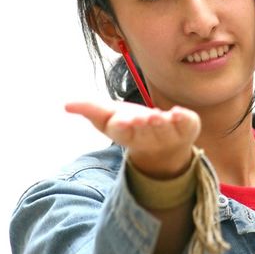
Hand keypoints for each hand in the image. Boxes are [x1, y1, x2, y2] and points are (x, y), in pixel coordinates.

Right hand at [65, 100, 200, 178]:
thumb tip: (66, 105)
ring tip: (160, 117)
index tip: (122, 122)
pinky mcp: (187, 127)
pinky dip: (185, 119)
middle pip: (145, 130)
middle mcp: (148, 135)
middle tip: (144, 119)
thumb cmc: (131, 127)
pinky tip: (180, 113)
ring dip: (163, 124)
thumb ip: (90, 110)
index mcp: (127, 132)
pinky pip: (188, 124)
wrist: (164, 148)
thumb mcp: (108, 118)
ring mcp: (169, 133)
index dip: (122, 126)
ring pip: (166, 129)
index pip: (122, 130)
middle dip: (144, 125)